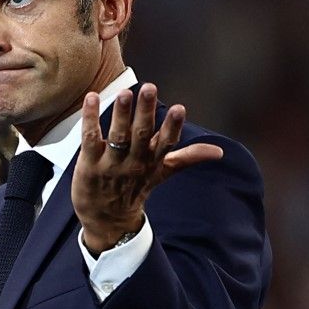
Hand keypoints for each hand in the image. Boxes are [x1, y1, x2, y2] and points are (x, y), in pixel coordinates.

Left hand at [73, 83, 223, 255]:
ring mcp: (110, 165)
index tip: (180, 109)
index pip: (166, 143)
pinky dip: (90, 118)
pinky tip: (92, 98)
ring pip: (117, 137)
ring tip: (125, 93)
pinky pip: (90, 139)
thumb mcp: (162, 172)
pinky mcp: (89, 164)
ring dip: (122, 114)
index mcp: (152, 162)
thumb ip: (188, 157)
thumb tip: (219, 151)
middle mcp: (133, 163)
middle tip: (149, 89)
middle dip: (146, 112)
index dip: (173, 126)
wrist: (106, 219)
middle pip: (141, 135)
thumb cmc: (133, 189)